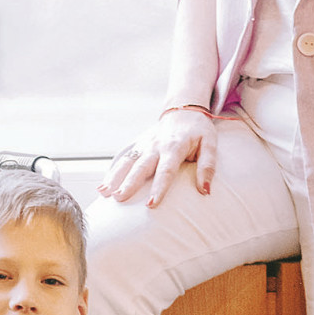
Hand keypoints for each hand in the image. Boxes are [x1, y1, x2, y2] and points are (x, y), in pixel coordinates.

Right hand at [98, 107, 217, 206]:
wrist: (183, 109)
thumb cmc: (199, 130)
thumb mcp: (210, 144)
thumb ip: (207, 167)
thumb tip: (205, 190)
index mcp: (175, 147)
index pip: (166, 171)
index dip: (159, 188)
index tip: (151, 204)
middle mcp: (156, 146)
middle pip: (141, 167)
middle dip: (129, 183)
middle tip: (119, 198)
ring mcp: (144, 145)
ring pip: (127, 162)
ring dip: (115, 177)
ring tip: (104, 192)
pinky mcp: (137, 145)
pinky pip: (123, 158)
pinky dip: (112, 171)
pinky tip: (103, 185)